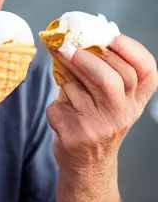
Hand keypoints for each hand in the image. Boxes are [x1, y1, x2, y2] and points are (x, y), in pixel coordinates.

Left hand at [46, 35, 157, 176]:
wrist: (87, 165)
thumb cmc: (96, 122)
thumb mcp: (107, 100)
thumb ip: (98, 72)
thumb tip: (75, 38)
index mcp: (136, 102)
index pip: (145, 72)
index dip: (130, 49)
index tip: (110, 35)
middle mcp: (122, 115)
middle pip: (110, 79)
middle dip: (85, 56)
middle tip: (67, 44)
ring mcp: (99, 127)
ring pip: (79, 88)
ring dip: (65, 71)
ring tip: (59, 60)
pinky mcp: (75, 134)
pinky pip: (59, 104)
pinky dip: (55, 99)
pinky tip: (60, 105)